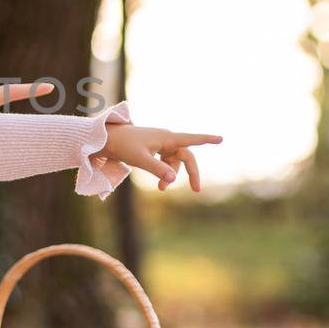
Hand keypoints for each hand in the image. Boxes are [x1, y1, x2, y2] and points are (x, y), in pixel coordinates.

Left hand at [100, 124, 222, 191]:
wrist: (107, 139)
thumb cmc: (124, 146)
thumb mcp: (141, 160)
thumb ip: (158, 170)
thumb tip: (173, 180)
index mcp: (166, 138)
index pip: (191, 139)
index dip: (206, 140)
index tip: (221, 138)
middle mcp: (166, 138)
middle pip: (185, 156)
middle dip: (191, 172)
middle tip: (196, 189)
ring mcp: (160, 143)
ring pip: (174, 161)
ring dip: (171, 175)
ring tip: (160, 190)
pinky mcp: (153, 147)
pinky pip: (165, 160)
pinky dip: (164, 171)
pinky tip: (159, 182)